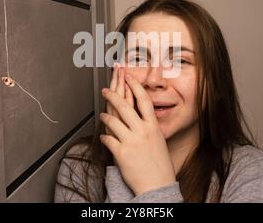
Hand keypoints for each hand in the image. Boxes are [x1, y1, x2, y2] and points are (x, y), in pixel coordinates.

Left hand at [100, 74, 175, 195]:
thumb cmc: (159, 165)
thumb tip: (140, 117)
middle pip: (125, 106)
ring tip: (102, 114)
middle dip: (113, 95)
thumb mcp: (158, 140)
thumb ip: (149, 127)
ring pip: (113, 121)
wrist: (158, 185)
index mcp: (153, 127)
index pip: (143, 100)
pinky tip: (104, 136)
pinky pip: (108, 139)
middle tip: (106, 90)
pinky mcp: (121, 153)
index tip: (127, 76)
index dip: (134, 85)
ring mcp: (131, 141)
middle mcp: (142, 132)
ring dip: (105, 116)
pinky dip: (104, 136)